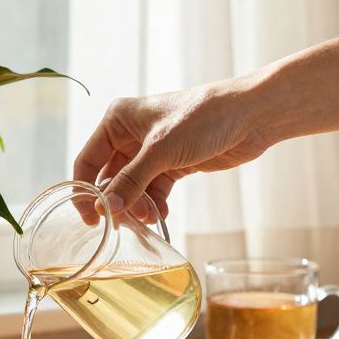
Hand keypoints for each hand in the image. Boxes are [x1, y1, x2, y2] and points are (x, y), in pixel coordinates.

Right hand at [73, 80, 275, 220]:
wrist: (252, 116)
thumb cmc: (204, 118)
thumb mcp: (161, 150)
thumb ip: (131, 181)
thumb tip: (107, 209)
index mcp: (118, 120)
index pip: (88, 160)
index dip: (86, 191)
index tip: (91, 219)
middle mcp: (130, 134)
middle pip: (110, 178)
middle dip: (118, 201)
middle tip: (127, 223)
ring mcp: (152, 150)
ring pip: (132, 187)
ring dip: (137, 206)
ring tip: (150, 218)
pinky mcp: (173, 163)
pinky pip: (153, 190)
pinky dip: (154, 205)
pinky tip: (162, 216)